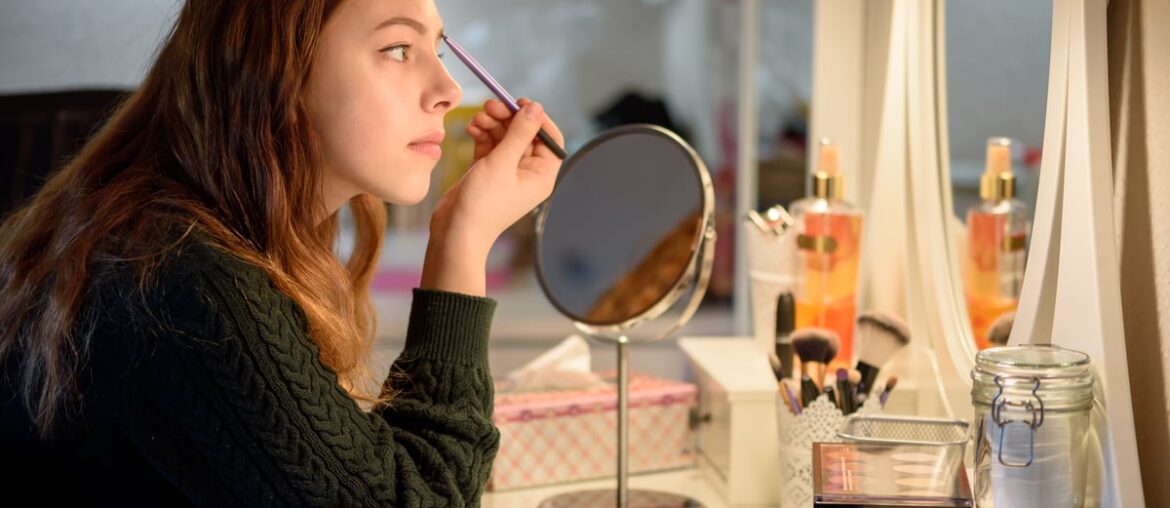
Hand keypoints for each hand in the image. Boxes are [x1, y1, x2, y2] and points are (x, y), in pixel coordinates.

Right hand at [421, 99, 563, 295]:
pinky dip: (482, 135)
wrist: (455, 232)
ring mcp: (506, 172)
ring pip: (504, 137)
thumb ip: (519, 133)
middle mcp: (527, 173)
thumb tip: (535, 108)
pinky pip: (490, 145)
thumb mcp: (503, 163)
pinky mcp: (488, 171)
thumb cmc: (483, 204)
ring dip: (492, 123)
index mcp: (540, 175)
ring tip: (477, 118)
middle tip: (490, 105)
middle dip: (508, 117)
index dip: (538, 118)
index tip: (521, 103)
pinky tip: (470, 129)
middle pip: (524, 134)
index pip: (550, 139)